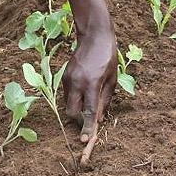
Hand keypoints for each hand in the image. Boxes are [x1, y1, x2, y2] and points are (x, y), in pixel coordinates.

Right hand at [63, 25, 117, 164]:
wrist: (93, 35)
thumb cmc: (107, 56)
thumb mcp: (112, 78)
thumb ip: (105, 100)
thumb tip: (100, 119)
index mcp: (91, 83)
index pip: (88, 111)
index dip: (87, 127)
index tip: (84, 140)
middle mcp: (76, 83)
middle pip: (72, 113)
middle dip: (79, 121)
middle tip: (89, 120)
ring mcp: (68, 80)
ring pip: (68, 105)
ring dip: (77, 110)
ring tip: (90, 101)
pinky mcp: (64, 77)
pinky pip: (67, 96)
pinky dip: (75, 100)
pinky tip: (84, 92)